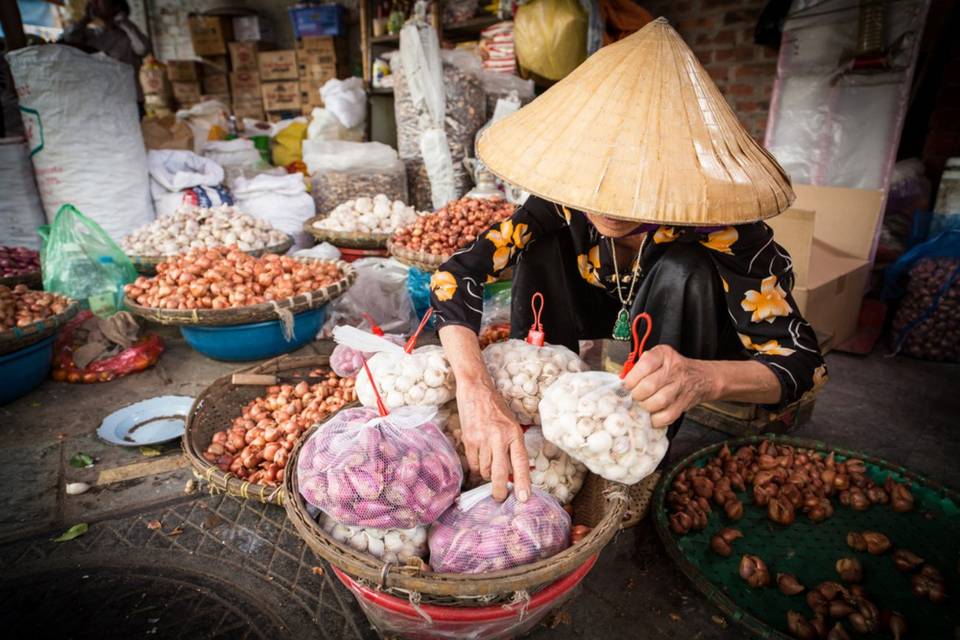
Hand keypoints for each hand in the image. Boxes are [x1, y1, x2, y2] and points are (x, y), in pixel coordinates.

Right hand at [456, 380, 530, 501]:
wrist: (476, 390)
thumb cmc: (496, 409)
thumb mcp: (512, 425)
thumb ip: (513, 447)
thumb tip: (514, 474)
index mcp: (514, 434)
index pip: (520, 462)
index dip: (523, 482)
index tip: (524, 498)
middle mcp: (500, 437)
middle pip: (500, 473)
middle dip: (500, 491)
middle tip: (500, 499)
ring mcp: (483, 439)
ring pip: (485, 470)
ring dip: (487, 474)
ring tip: (489, 464)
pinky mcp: (469, 440)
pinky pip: (473, 464)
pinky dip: (476, 466)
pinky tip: (479, 458)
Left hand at [622, 345, 717, 427]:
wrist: (700, 378)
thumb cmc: (673, 368)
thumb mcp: (657, 358)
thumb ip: (639, 366)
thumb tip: (621, 380)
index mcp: (664, 355)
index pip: (645, 364)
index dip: (631, 378)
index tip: (626, 385)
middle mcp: (674, 370)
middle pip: (649, 385)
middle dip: (636, 394)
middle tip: (633, 397)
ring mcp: (680, 388)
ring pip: (658, 402)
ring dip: (645, 407)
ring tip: (641, 405)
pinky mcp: (683, 404)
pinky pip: (667, 416)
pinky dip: (656, 419)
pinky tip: (651, 415)